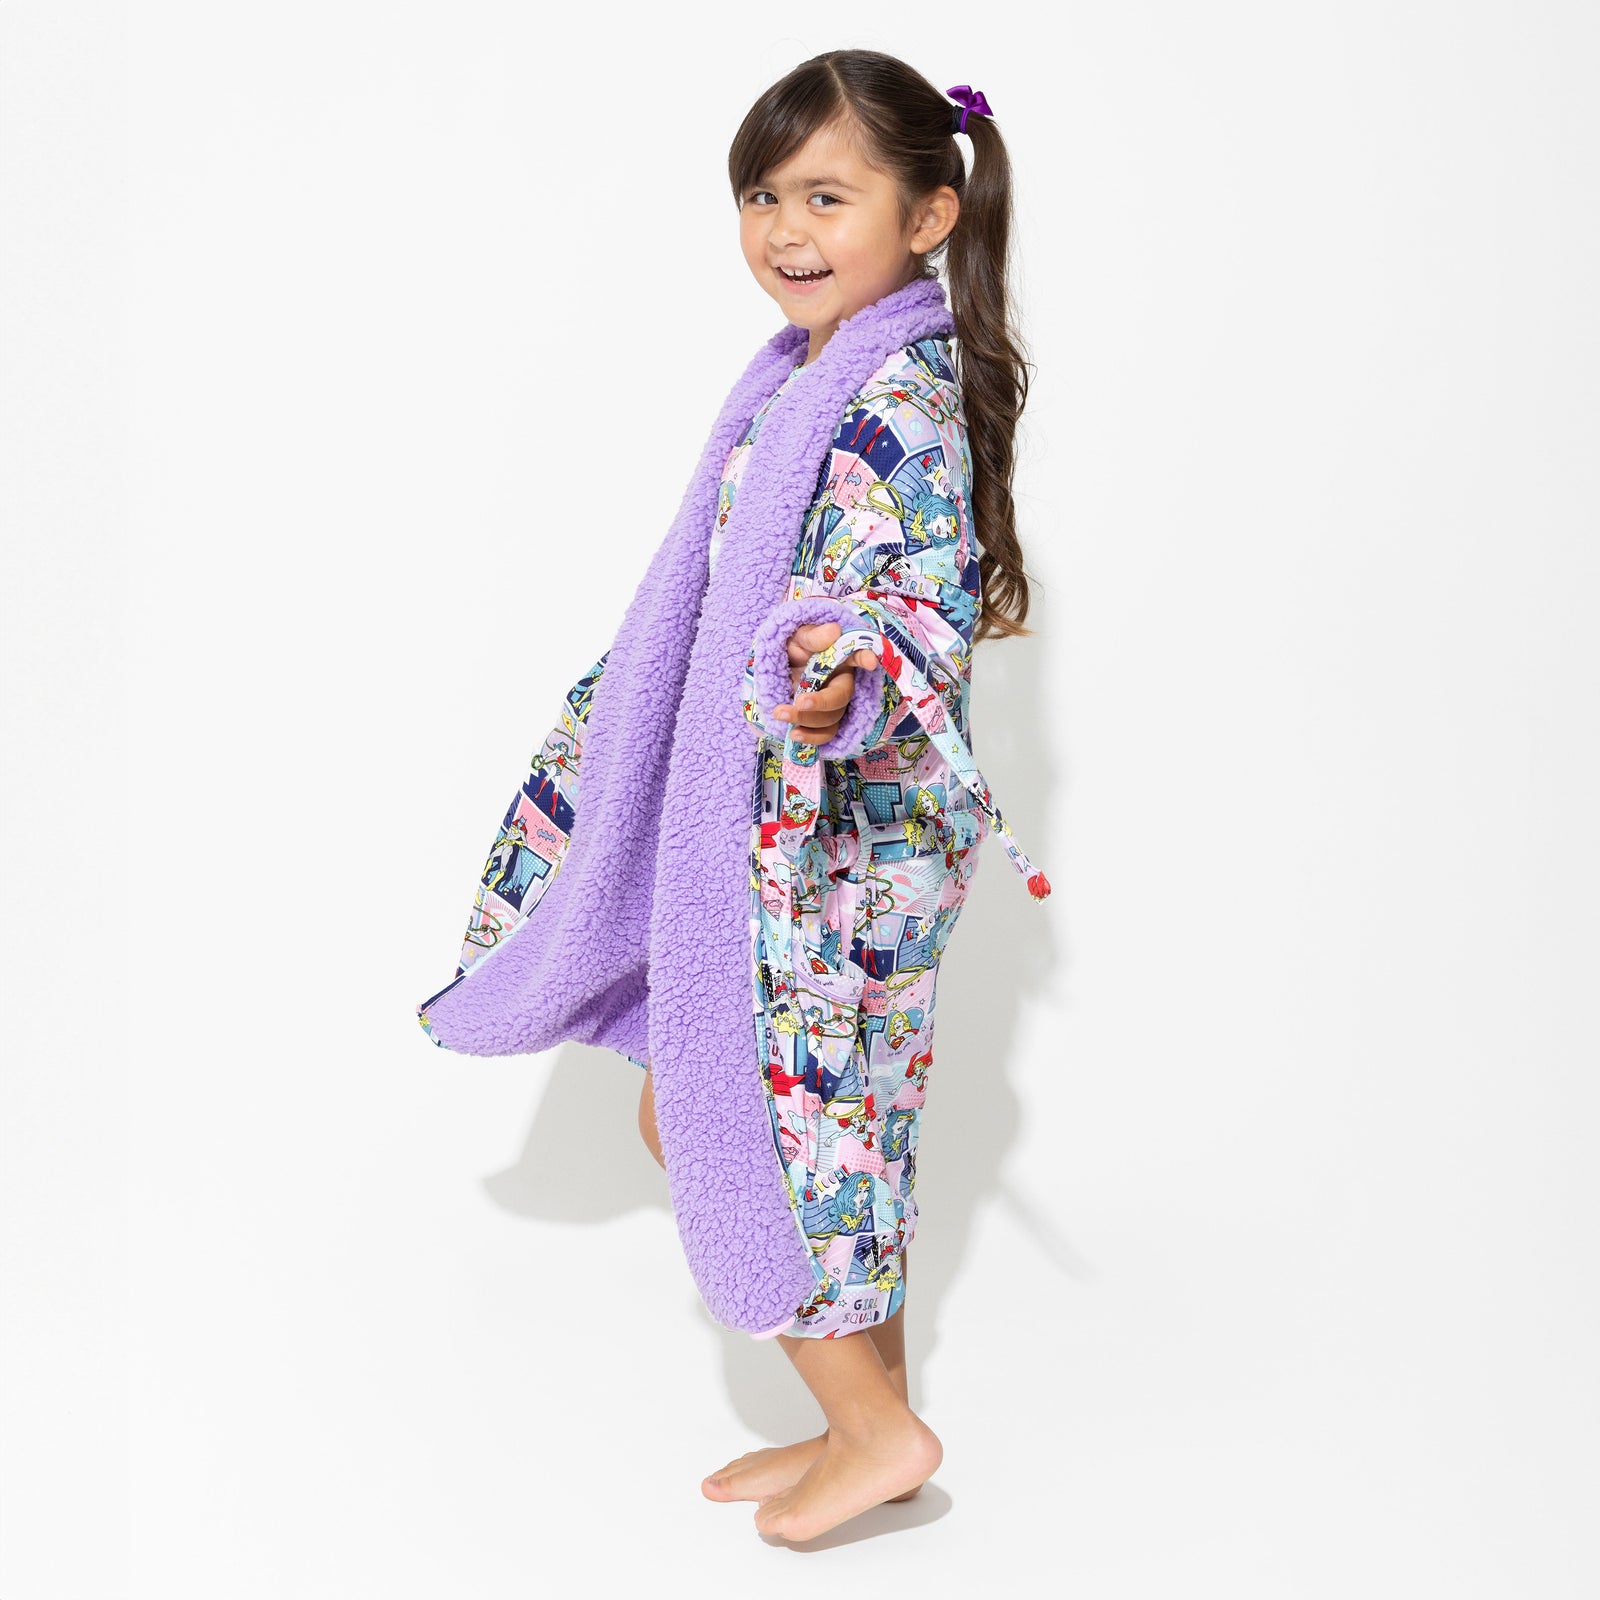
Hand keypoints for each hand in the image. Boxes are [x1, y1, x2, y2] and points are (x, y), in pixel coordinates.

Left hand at [770, 622, 880, 746]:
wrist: (775, 672)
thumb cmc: (792, 649)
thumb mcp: (796, 637)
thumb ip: (812, 636)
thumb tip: (833, 630)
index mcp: (840, 659)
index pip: (857, 655)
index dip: (864, 658)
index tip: (869, 661)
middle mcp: (841, 683)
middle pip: (842, 697)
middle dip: (822, 702)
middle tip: (799, 702)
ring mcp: (832, 705)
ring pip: (831, 719)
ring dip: (807, 720)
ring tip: (780, 713)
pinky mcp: (822, 722)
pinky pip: (825, 735)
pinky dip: (811, 738)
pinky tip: (794, 735)